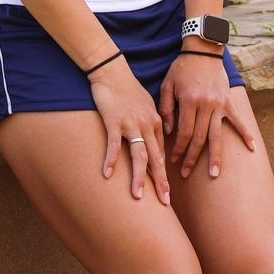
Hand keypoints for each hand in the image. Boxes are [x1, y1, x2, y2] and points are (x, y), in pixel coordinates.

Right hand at [89, 57, 171, 204]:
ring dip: (139, 177)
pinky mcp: (114, 121)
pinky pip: (113, 144)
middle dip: (160, 182)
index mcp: (156, 122)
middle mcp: (147, 125)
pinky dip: (110, 160)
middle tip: (164, 202)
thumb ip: (153, 122)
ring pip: (138, 155)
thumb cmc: (128, 88)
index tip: (166, 191)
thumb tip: (157, 140)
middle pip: (156, 158)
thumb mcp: (147, 105)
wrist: (113, 71)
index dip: (165, 173)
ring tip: (138, 196)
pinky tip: (107, 174)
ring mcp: (131, 124)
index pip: (162, 153)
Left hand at [159, 52, 256, 178]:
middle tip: (185, 173)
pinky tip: (252, 148)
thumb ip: (166, 109)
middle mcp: (205, 105)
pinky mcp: (228, 102)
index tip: (173, 160)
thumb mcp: (167, 85)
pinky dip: (246, 134)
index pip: (183, 132)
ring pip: (216, 135)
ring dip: (215, 156)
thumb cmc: (181, 68)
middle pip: (199, 138)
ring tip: (214, 174)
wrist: (203, 51)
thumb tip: (170, 132)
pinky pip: (238, 121)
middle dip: (191, 157)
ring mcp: (219, 104)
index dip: (178, 148)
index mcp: (188, 101)